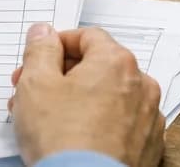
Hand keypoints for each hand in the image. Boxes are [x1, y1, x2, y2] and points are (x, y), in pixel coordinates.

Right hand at [10, 23, 164, 166]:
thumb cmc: (63, 139)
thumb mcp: (36, 83)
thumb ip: (40, 50)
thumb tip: (44, 33)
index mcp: (116, 62)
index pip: (87, 36)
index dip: (57, 45)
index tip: (38, 59)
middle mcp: (140, 84)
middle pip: (98, 67)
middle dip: (62, 75)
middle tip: (31, 90)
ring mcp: (148, 117)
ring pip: (108, 96)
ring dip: (78, 100)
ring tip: (46, 118)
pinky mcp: (148, 145)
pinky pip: (120, 123)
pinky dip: (99, 123)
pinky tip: (73, 137)